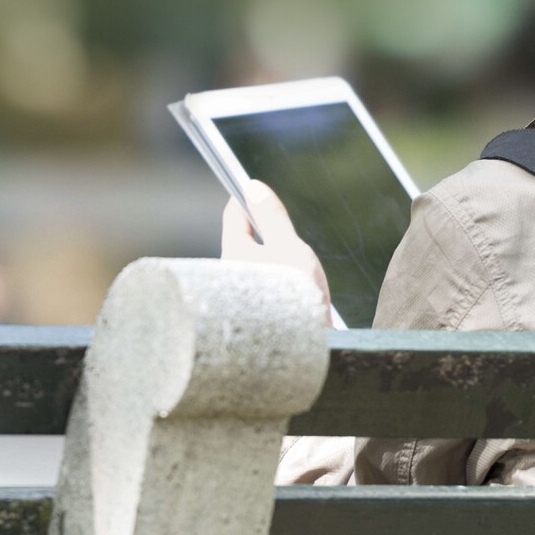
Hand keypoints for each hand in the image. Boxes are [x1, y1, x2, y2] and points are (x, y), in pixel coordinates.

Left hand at [222, 180, 332, 325]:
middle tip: (288, 237)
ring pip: (255, 263)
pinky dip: (277, 280)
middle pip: (244, 239)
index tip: (257, 191)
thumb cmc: (294, 296)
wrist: (305, 347)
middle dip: (264, 232)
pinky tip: (295, 293)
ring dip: (274, 259)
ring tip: (298, 274)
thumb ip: (272, 216)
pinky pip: (262, 284)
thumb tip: (253, 187)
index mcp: (233, 253)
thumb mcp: (288, 246)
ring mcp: (239, 294)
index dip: (247, 199)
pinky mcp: (252, 310)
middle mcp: (229, 273)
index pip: (234, 215)